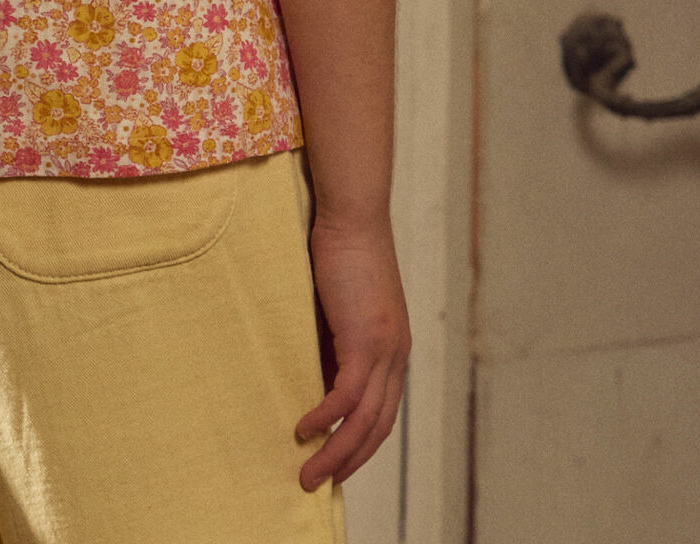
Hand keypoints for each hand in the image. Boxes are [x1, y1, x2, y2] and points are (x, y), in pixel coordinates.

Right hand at [295, 211, 410, 489]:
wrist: (353, 215)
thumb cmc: (342, 250)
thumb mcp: (341, 306)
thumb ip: (334, 341)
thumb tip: (313, 375)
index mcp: (393, 348)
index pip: (383, 412)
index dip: (361, 443)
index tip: (336, 463)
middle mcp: (396, 355)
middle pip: (378, 428)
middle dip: (350, 462)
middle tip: (319, 483)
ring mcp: (384, 350)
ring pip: (364, 421)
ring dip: (337, 453)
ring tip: (308, 474)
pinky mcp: (364, 340)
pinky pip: (346, 396)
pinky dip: (326, 419)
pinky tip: (303, 430)